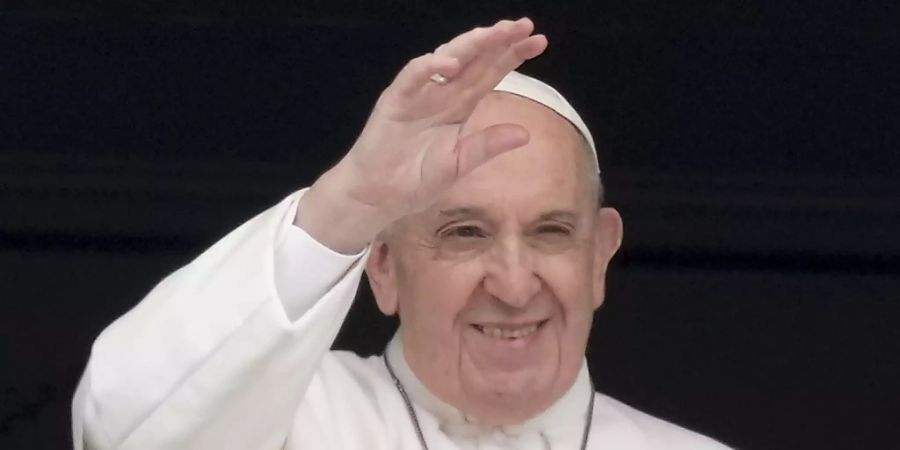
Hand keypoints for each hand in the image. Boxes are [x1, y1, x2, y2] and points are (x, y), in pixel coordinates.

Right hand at [298, 18, 546, 252]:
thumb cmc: (417, 180)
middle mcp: (443, 93)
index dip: (513, 55)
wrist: (380, 196)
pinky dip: (430, 67)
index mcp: (461, 105)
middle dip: (498, 41)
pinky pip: (414, 76)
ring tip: (495, 34)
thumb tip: (526, 133)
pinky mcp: (396, 100)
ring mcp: (419, 93)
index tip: (540, 41)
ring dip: (470, 45)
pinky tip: (452, 64)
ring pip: (447, 59)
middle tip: (524, 25)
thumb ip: (487, 146)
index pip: (491, 73)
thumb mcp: (460, 164)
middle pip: (475, 60)